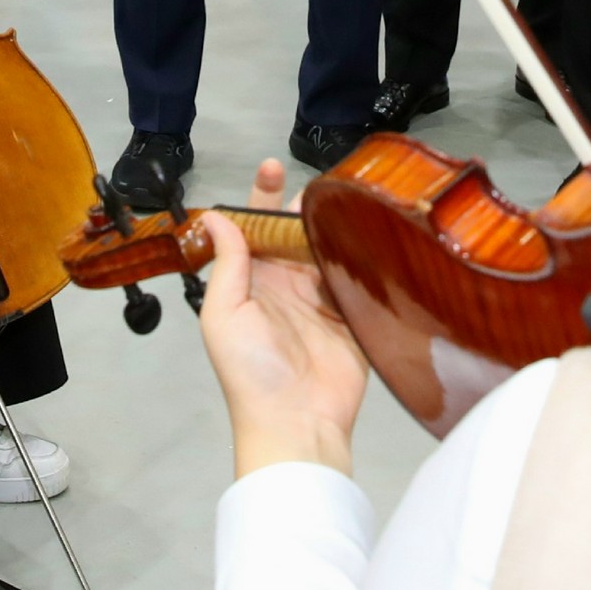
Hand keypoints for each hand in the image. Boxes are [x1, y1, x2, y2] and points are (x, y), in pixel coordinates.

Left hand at [197, 159, 369, 479]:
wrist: (298, 424)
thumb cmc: (252, 372)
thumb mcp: (225, 315)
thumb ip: (228, 265)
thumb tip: (217, 215)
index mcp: (251, 283)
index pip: (255, 230)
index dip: (262, 198)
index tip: (272, 166)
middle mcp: (286, 286)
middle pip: (297, 235)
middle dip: (307, 205)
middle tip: (325, 179)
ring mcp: (322, 300)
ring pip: (329, 251)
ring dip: (337, 227)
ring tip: (351, 197)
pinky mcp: (354, 316)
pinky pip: (358, 279)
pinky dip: (364, 257)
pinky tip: (373, 233)